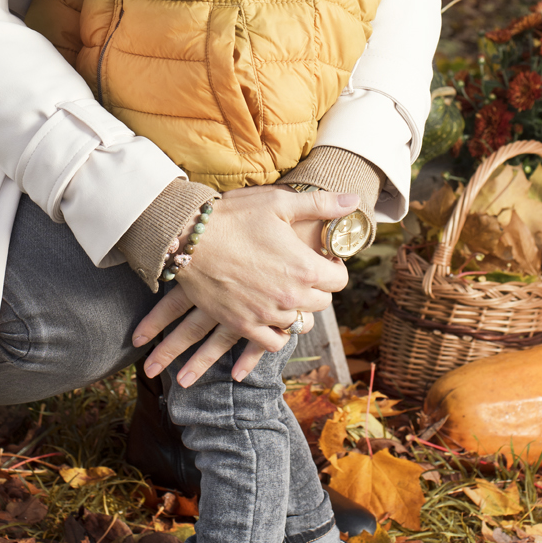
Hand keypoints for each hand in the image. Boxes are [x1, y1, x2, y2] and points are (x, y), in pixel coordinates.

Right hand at [133, 186, 355, 386]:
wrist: (188, 239)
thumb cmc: (233, 216)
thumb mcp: (279, 202)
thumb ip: (320, 205)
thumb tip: (353, 200)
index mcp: (305, 267)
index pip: (339, 280)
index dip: (333, 268)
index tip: (322, 260)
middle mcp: (291, 296)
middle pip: (322, 303)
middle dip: (317, 289)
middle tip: (302, 274)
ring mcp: (267, 314)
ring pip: (300, 324)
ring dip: (299, 311)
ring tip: (287, 295)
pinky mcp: (243, 325)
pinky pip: (273, 342)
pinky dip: (277, 333)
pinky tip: (271, 317)